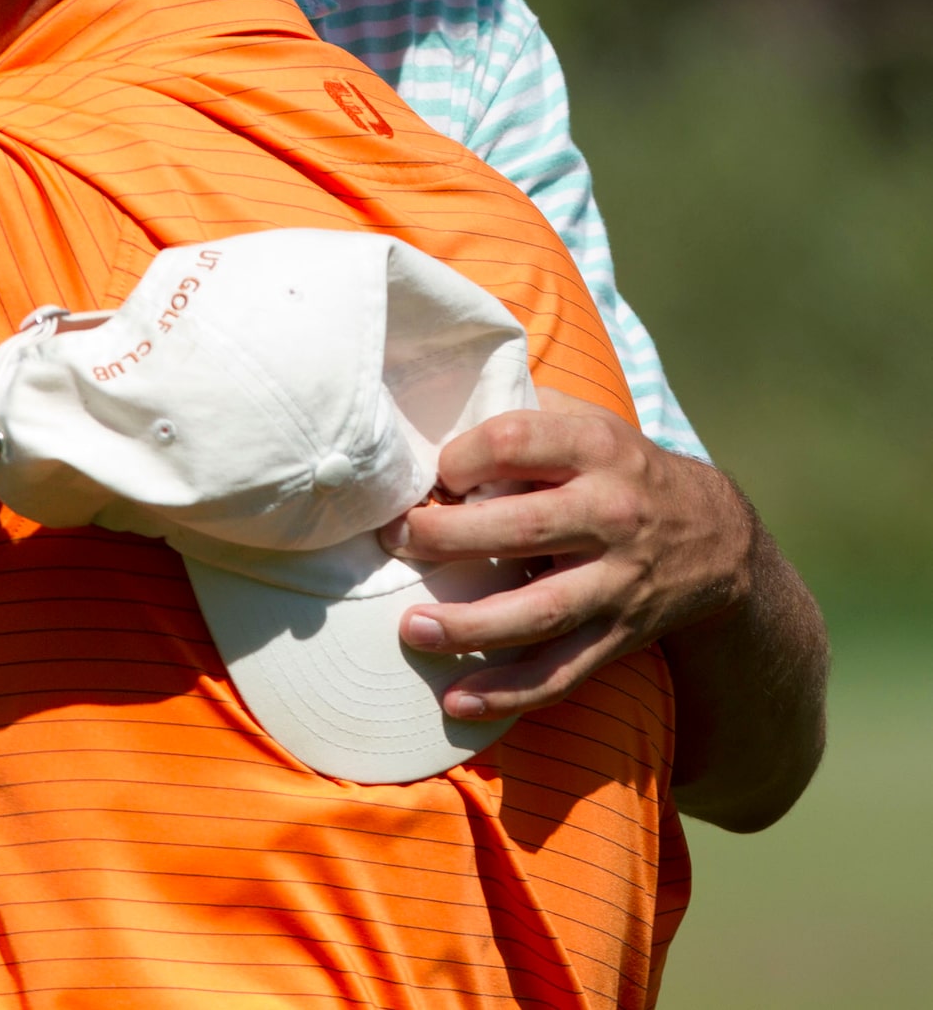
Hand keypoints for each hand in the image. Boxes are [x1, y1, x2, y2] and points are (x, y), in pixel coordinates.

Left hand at [381, 388, 828, 829]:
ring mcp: (617, 582)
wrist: (716, 537)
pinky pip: (560, 672)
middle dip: (447, 537)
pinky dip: (509, 693)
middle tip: (396, 538)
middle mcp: (611, 514)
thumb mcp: (592, 423)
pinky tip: (457, 699)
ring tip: (413, 628)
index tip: (433, 473)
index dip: (463, 457)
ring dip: (469, 626)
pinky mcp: (618, 635)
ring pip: (538, 613)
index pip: (517, 442)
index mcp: (597, 449)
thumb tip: (437, 416)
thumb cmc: (624, 469)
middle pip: (520, 528)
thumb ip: (526, 414)